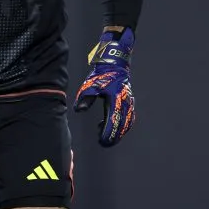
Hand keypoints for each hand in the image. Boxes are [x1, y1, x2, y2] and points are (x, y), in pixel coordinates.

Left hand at [74, 28, 134, 147]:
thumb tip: (79, 110)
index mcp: (115, 100)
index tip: (102, 141)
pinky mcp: (129, 102)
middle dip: (113, 137)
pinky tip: (108, 126)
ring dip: (117, 132)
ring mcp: (128, 102)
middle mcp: (124, 103)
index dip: (108, 133)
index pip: (113, 121)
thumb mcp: (90, 85)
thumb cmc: (102, 75)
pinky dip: (121, 125)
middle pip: (122, 125)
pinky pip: (128, 118)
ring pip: (126, 123)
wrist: (115, 64)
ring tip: (105, 137)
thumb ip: (84, 98)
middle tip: (103, 143)